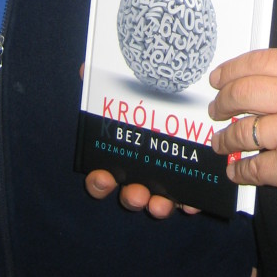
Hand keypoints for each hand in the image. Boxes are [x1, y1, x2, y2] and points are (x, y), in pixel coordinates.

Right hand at [79, 65, 197, 217]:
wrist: (180, 77)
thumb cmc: (147, 92)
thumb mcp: (125, 84)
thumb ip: (104, 79)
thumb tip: (84, 70)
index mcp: (122, 155)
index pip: (102, 178)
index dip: (99, 183)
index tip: (103, 177)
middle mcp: (141, 172)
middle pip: (131, 194)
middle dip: (131, 198)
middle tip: (137, 193)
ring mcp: (165, 178)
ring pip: (157, 202)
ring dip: (157, 206)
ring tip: (160, 202)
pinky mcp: (190, 178)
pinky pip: (188, 198)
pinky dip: (188, 203)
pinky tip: (191, 202)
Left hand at [209, 48, 276, 217]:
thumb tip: (263, 87)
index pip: (258, 62)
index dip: (231, 69)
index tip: (218, 77)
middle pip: (241, 92)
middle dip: (222, 102)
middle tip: (215, 109)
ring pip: (240, 131)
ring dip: (225, 139)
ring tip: (221, 143)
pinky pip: (252, 167)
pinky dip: (239, 171)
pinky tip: (236, 171)